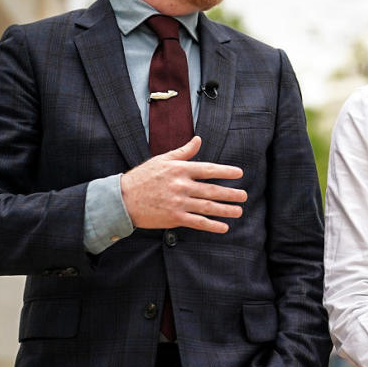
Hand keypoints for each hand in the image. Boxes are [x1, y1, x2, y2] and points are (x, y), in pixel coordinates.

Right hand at [120, 136, 245, 231]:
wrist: (123, 199)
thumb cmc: (142, 177)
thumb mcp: (162, 160)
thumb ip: (183, 152)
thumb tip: (198, 140)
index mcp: (180, 169)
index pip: (208, 169)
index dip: (226, 171)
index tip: (239, 173)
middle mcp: (182, 186)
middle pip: (212, 190)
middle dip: (231, 193)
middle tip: (244, 196)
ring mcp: (179, 203)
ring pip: (208, 207)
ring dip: (225, 210)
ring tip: (238, 211)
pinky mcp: (174, 218)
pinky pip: (198, 222)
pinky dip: (212, 225)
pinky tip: (223, 227)